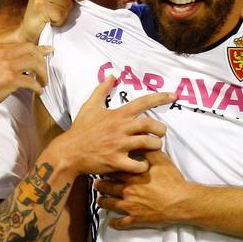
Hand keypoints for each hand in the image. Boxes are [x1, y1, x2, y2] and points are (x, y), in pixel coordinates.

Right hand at [0, 40, 52, 111]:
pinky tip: (38, 91)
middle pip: (33, 51)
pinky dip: (37, 87)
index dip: (39, 49)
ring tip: (43, 82)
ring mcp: (7, 66)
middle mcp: (3, 54)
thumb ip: (4, 58)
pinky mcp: (9, 80)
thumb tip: (22, 62)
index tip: (49, 51)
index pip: (25, 45)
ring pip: (35, 64)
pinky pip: (31, 81)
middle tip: (45, 72)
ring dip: (43, 75)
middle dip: (43, 61)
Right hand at [20, 0, 89, 42]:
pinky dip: (59, 21)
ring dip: (63, 13)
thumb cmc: (49, 14)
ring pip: (68, 4)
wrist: (30, 31)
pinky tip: (49, 20)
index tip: (59, 0)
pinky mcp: (41, 7)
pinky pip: (62, 14)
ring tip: (50, 14)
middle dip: (67, 3)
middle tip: (53, 8)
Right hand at [50, 77, 175, 175]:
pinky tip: (142, 165)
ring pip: (148, 144)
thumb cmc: (81, 129)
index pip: (143, 102)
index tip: (173, 96)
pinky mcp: (116, 161)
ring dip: (156, 146)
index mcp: (118, 115)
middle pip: (150, 125)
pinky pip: (137, 165)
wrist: (69, 152)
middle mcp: (121, 129)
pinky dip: (143, 166)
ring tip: (154, 147)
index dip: (160, 98)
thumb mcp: (90, 106)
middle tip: (161, 133)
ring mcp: (119, 146)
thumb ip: (102, 90)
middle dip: (161, 129)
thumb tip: (112, 75)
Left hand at [95, 150, 192, 228]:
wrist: (181, 201)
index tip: (103, 168)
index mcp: (132, 176)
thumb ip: (148, 150)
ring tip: (100, 200)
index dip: (107, 169)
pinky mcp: (136, 219)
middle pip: (107, 187)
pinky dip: (114, 223)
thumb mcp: (161, 160)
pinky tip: (110, 222)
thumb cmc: (172, 181)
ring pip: (110, 204)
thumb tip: (141, 140)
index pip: (113, 171)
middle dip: (100, 185)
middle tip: (96, 183)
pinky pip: (121, 223)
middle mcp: (128, 191)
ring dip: (102, 202)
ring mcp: (131, 206)